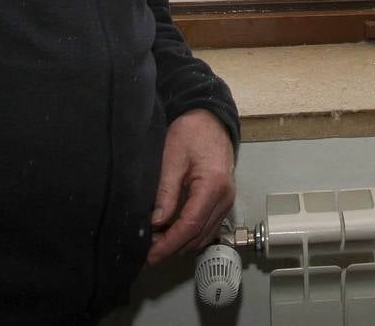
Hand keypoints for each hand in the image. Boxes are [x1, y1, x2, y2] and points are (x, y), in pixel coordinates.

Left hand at [147, 109, 235, 264]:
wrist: (210, 118)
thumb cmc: (191, 132)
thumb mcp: (172, 158)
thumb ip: (165, 192)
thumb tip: (156, 223)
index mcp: (213, 186)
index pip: (190, 225)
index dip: (169, 244)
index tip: (150, 256)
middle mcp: (225, 198)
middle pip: (199, 236)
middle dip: (173, 248)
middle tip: (147, 254)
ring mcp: (227, 200)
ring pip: (205, 235)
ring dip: (182, 244)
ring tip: (156, 246)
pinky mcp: (224, 200)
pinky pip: (208, 226)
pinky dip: (191, 235)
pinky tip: (172, 233)